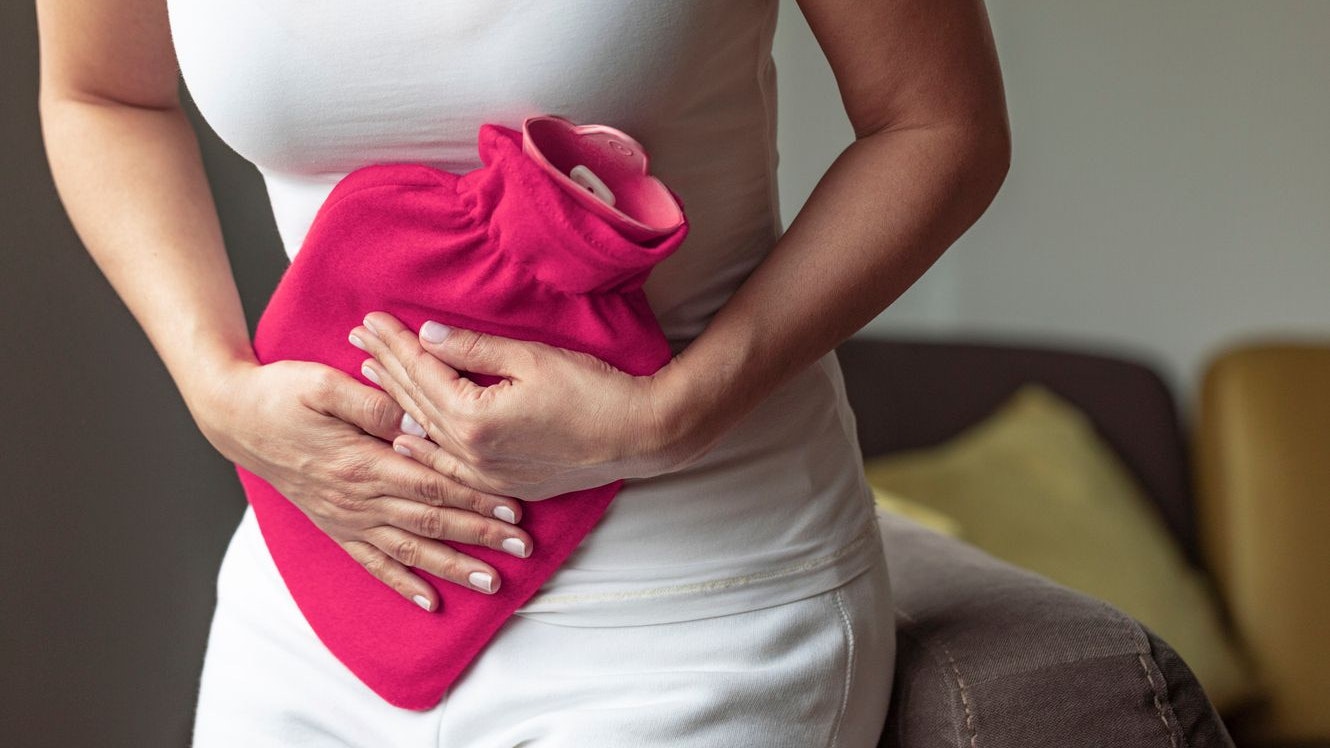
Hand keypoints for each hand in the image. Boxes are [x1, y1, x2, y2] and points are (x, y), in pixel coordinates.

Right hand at [190, 358, 534, 611]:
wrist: (235, 416)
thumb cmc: (282, 391)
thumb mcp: (323, 382)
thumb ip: (373, 401)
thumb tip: (418, 419)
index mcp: (361, 461)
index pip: (431, 483)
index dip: (474, 497)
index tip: (513, 508)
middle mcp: (357, 497)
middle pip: (430, 520)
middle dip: (479, 536)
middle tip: (522, 548)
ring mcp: (346, 516)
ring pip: (409, 549)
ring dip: (452, 567)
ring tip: (492, 582)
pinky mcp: (335, 524)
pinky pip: (372, 562)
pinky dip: (402, 583)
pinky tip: (430, 602)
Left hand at [349, 312, 688, 501]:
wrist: (639, 436)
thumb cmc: (593, 391)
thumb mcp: (532, 357)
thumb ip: (474, 350)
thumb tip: (429, 335)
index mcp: (473, 418)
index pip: (420, 371)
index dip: (394, 341)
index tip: (370, 318)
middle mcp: (470, 452)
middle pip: (414, 401)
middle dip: (385, 365)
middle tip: (356, 338)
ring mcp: (484, 473)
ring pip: (425, 433)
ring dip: (395, 401)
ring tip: (368, 375)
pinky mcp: (503, 483)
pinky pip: (446, 464)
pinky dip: (421, 443)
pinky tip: (404, 433)